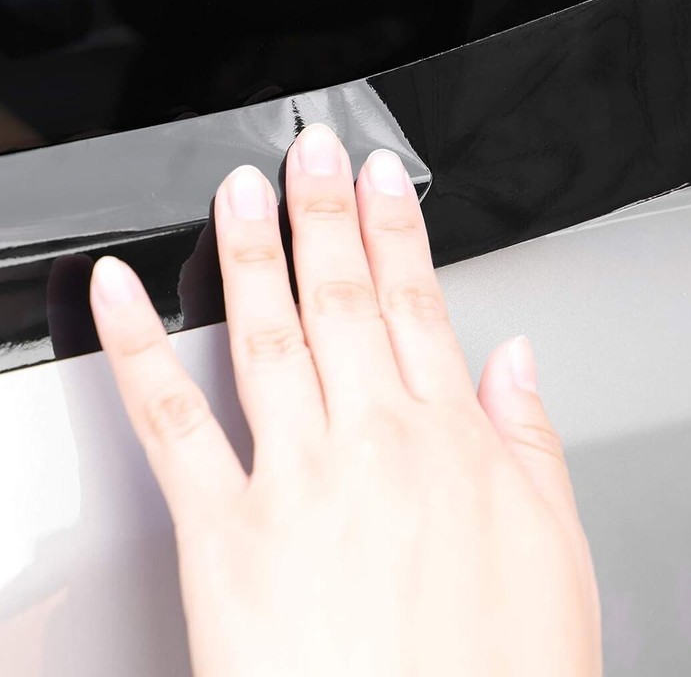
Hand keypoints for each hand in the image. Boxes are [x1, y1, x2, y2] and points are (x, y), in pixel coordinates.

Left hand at [88, 124, 600, 676]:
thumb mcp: (557, 551)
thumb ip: (532, 442)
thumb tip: (517, 362)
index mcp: (451, 444)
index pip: (420, 304)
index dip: (397, 232)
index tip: (382, 180)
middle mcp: (375, 443)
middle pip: (345, 299)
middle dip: (326, 213)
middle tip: (313, 152)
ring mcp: (298, 481)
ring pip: (269, 335)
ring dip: (252, 250)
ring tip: (242, 189)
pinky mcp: (226, 537)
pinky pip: (173, 425)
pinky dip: (142, 351)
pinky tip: (122, 298)